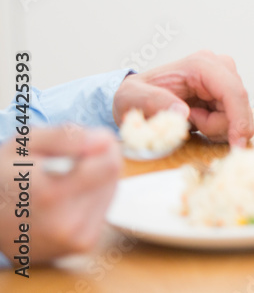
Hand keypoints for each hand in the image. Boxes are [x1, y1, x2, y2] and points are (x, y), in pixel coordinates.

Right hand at [0, 125, 120, 264]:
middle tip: (64, 165)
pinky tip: (65, 199)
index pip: (109, 164)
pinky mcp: (82, 245)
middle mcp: (67, 224)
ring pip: (111, 191)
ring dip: (94, 181)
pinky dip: (90, 199)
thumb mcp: (25, 143)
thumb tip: (105, 140)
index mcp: (50, 196)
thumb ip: (65, 137)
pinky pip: (103, 210)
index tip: (79, 145)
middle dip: (95, 162)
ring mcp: (76, 240)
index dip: (99, 146)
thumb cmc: (4, 174)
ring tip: (61, 183)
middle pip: (112, 176)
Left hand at [112, 50, 253, 146]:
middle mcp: (219, 66)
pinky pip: (234, 116)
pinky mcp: (226, 90)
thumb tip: (183, 113)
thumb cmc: (134, 95)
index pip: (233, 92)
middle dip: (217, 125)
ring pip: (237, 113)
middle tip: (190, 124)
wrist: (136, 96)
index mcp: (201, 65)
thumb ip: (155, 102)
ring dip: (215, 126)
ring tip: (191, 120)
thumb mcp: (133, 98)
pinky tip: (198, 120)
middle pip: (237, 105)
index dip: (239, 119)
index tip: (237, 144)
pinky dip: (217, 125)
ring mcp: (225, 78)